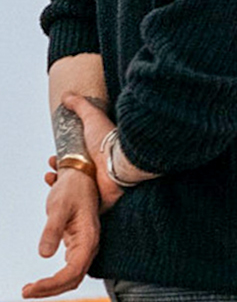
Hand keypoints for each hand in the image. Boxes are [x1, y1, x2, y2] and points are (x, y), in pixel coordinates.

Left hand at [23, 163, 99, 297]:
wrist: (82, 174)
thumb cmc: (73, 189)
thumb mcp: (59, 207)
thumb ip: (52, 230)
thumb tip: (44, 255)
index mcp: (89, 239)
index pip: (72, 271)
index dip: (51, 284)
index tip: (28, 289)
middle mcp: (90, 246)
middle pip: (73, 279)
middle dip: (50, 289)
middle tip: (25, 292)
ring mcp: (85, 246)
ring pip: (72, 276)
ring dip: (52, 286)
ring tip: (29, 289)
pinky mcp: (78, 244)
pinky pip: (68, 269)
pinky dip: (54, 278)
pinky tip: (39, 281)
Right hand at [62, 93, 124, 211]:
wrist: (122, 162)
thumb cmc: (109, 141)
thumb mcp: (93, 118)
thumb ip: (81, 106)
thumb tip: (67, 95)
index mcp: (99, 156)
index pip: (77, 160)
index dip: (62, 160)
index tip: (51, 158)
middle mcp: (101, 172)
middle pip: (75, 175)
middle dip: (59, 172)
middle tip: (50, 169)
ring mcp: (102, 188)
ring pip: (77, 191)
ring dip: (61, 185)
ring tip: (51, 178)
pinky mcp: (103, 203)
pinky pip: (85, 207)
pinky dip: (71, 201)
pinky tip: (59, 195)